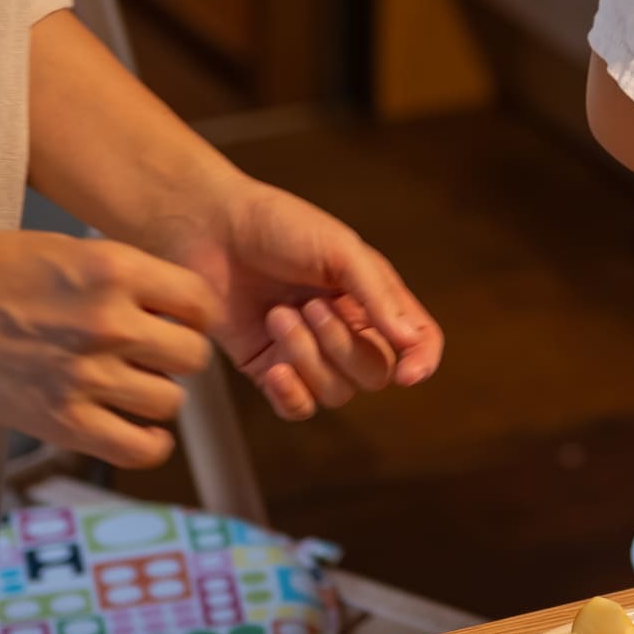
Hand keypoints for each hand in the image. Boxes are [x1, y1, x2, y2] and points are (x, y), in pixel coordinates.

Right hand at [0, 232, 210, 469]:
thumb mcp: (70, 249)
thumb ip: (127, 275)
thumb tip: (178, 308)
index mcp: (114, 269)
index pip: (201, 303)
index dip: (194, 315)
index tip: (176, 321)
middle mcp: (108, 322)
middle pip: (194, 356)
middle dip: (178, 356)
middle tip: (152, 356)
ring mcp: (86, 375)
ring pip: (170, 402)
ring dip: (158, 397)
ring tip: (132, 387)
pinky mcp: (62, 421)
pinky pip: (140, 448)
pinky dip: (149, 443)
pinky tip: (137, 429)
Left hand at [165, 180, 443, 419]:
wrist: (211, 229)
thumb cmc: (279, 225)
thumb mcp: (339, 248)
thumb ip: (377, 294)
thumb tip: (411, 342)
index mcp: (373, 297)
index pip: (418, 340)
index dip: (422, 361)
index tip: (408, 374)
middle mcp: (347, 329)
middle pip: (374, 373)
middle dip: (342, 346)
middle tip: (309, 306)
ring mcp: (309, 354)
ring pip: (335, 392)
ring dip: (308, 358)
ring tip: (277, 315)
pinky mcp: (270, 370)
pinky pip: (298, 408)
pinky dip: (291, 395)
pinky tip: (274, 369)